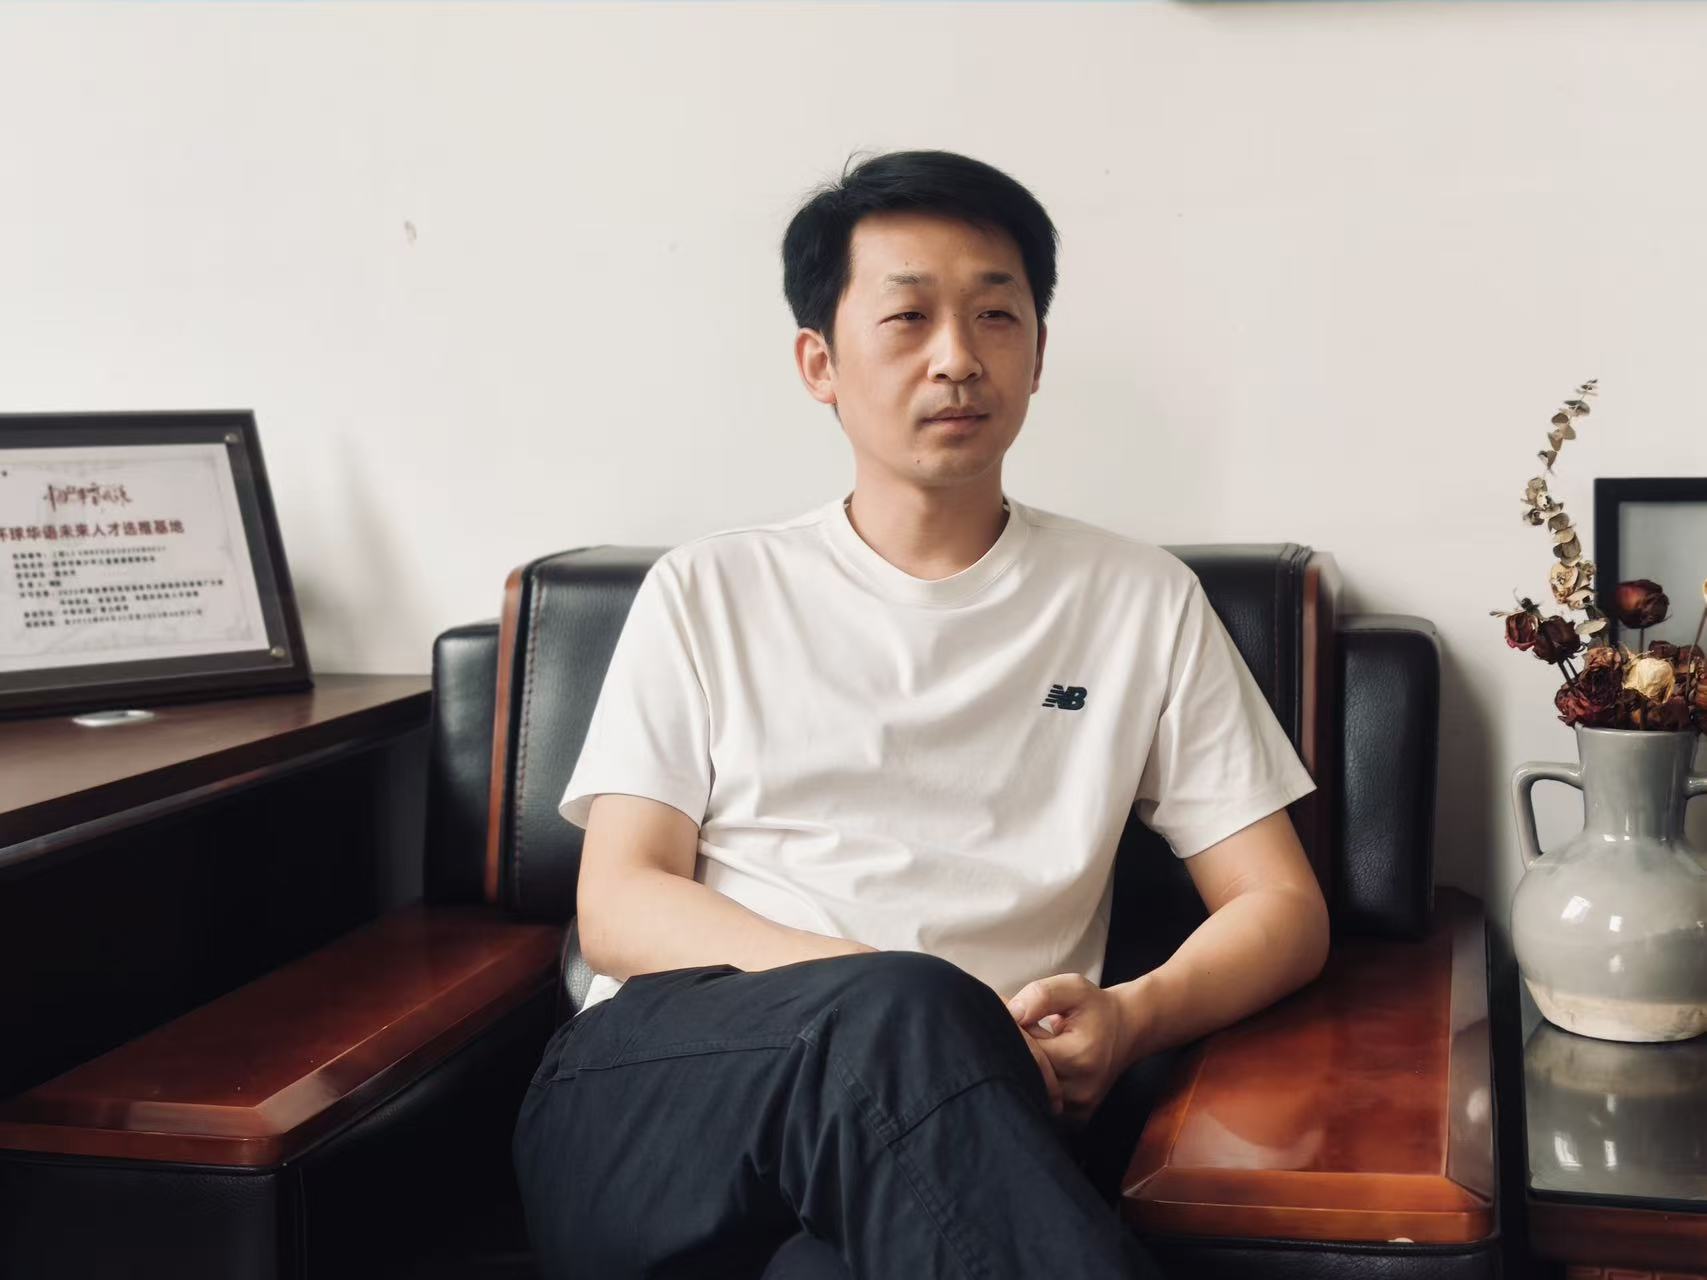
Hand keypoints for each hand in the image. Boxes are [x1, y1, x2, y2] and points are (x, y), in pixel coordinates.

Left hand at [1004, 975, 1133, 1129]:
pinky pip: (1043, 1102)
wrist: (1129, 1030)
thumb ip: (1041, 996)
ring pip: (1032, 1089)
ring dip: (1028, 1066)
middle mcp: (1079, 1090)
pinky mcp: (1076, 1118)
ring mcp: (1078, 1109)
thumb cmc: (1097, 1008)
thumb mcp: (1073, 988)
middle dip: (1018, 1049)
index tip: (1015, 1011)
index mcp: (1079, 1058)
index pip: (1027, 1051)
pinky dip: (1038, 1082)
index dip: (1014, 1029)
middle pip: (1026, 1073)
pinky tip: (1047, 1063)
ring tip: (1042, 1044)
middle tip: (1027, 1026)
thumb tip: (1012, 1014)